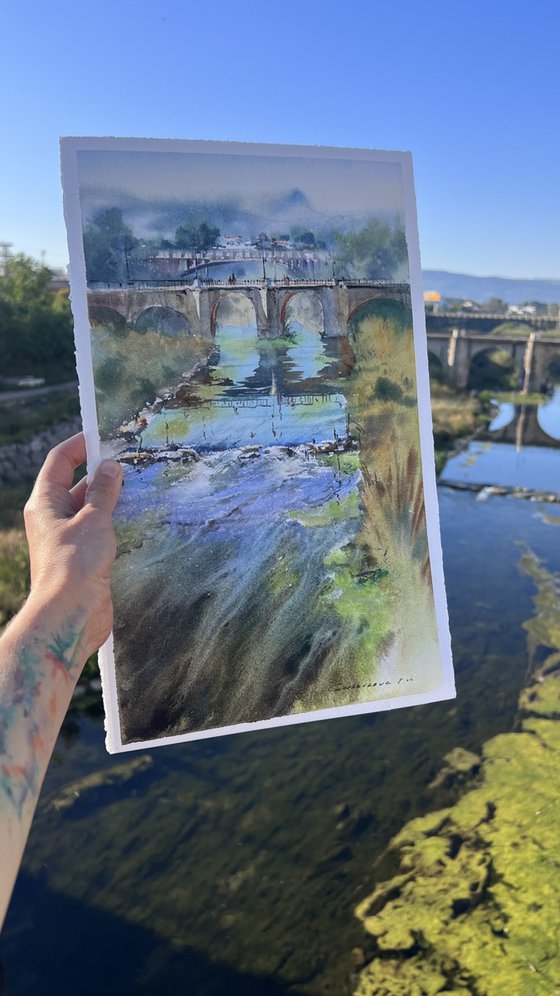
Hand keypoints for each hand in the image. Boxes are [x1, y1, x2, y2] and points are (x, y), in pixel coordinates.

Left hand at [23, 433, 122, 659]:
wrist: (69, 616)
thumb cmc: (74, 565)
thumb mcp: (93, 520)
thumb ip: (104, 492)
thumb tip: (111, 466)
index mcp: (45, 503)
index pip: (60, 461)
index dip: (80, 444)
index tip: (104, 432)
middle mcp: (54, 518)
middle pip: (77, 483)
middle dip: (102, 471)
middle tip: (132, 459)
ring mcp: (69, 538)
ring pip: (92, 508)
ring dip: (113, 497)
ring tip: (142, 484)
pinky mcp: (85, 557)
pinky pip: (101, 529)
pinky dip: (117, 520)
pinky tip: (140, 516)